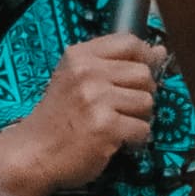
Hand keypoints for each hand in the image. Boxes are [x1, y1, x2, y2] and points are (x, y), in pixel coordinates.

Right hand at [21, 31, 166, 192]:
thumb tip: (160, 51)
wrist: (33, 153)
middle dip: (141, 93)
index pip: (129, 42)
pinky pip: (144, 129)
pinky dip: (135, 139)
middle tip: (121, 108)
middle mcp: (88, 72)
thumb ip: (115, 64)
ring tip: (116, 125)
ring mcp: (97, 98)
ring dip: (138, 118)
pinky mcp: (106, 126)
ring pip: (147, 101)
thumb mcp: (75, 79)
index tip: (140, 75)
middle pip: (143, 73)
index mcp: (80, 56)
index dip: (144, 58)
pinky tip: (116, 140)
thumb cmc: (58, 119)